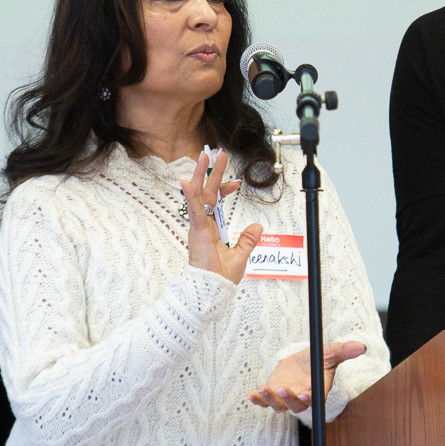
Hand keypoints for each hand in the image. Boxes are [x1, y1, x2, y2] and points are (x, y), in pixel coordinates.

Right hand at [181, 148, 262, 284]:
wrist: (212, 292)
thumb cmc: (220, 278)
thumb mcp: (240, 255)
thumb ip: (247, 240)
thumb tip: (257, 227)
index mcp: (211, 229)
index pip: (215, 202)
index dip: (224, 189)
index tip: (235, 182)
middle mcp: (202, 225)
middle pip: (206, 193)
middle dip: (212, 173)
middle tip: (215, 153)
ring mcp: (198, 228)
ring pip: (199, 195)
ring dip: (201, 175)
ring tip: (204, 157)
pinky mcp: (197, 233)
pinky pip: (194, 211)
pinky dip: (191, 196)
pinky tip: (188, 182)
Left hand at [248, 341, 367, 413]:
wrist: (301, 362)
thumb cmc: (317, 360)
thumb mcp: (329, 353)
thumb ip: (343, 351)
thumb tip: (361, 346)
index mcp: (316, 391)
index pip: (314, 398)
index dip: (309, 398)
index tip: (305, 394)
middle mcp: (301, 398)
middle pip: (295, 405)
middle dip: (288, 399)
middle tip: (282, 389)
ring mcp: (285, 398)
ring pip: (278, 405)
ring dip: (270, 399)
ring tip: (262, 389)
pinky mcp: (272, 394)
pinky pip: (264, 401)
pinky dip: (257, 400)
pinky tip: (250, 394)